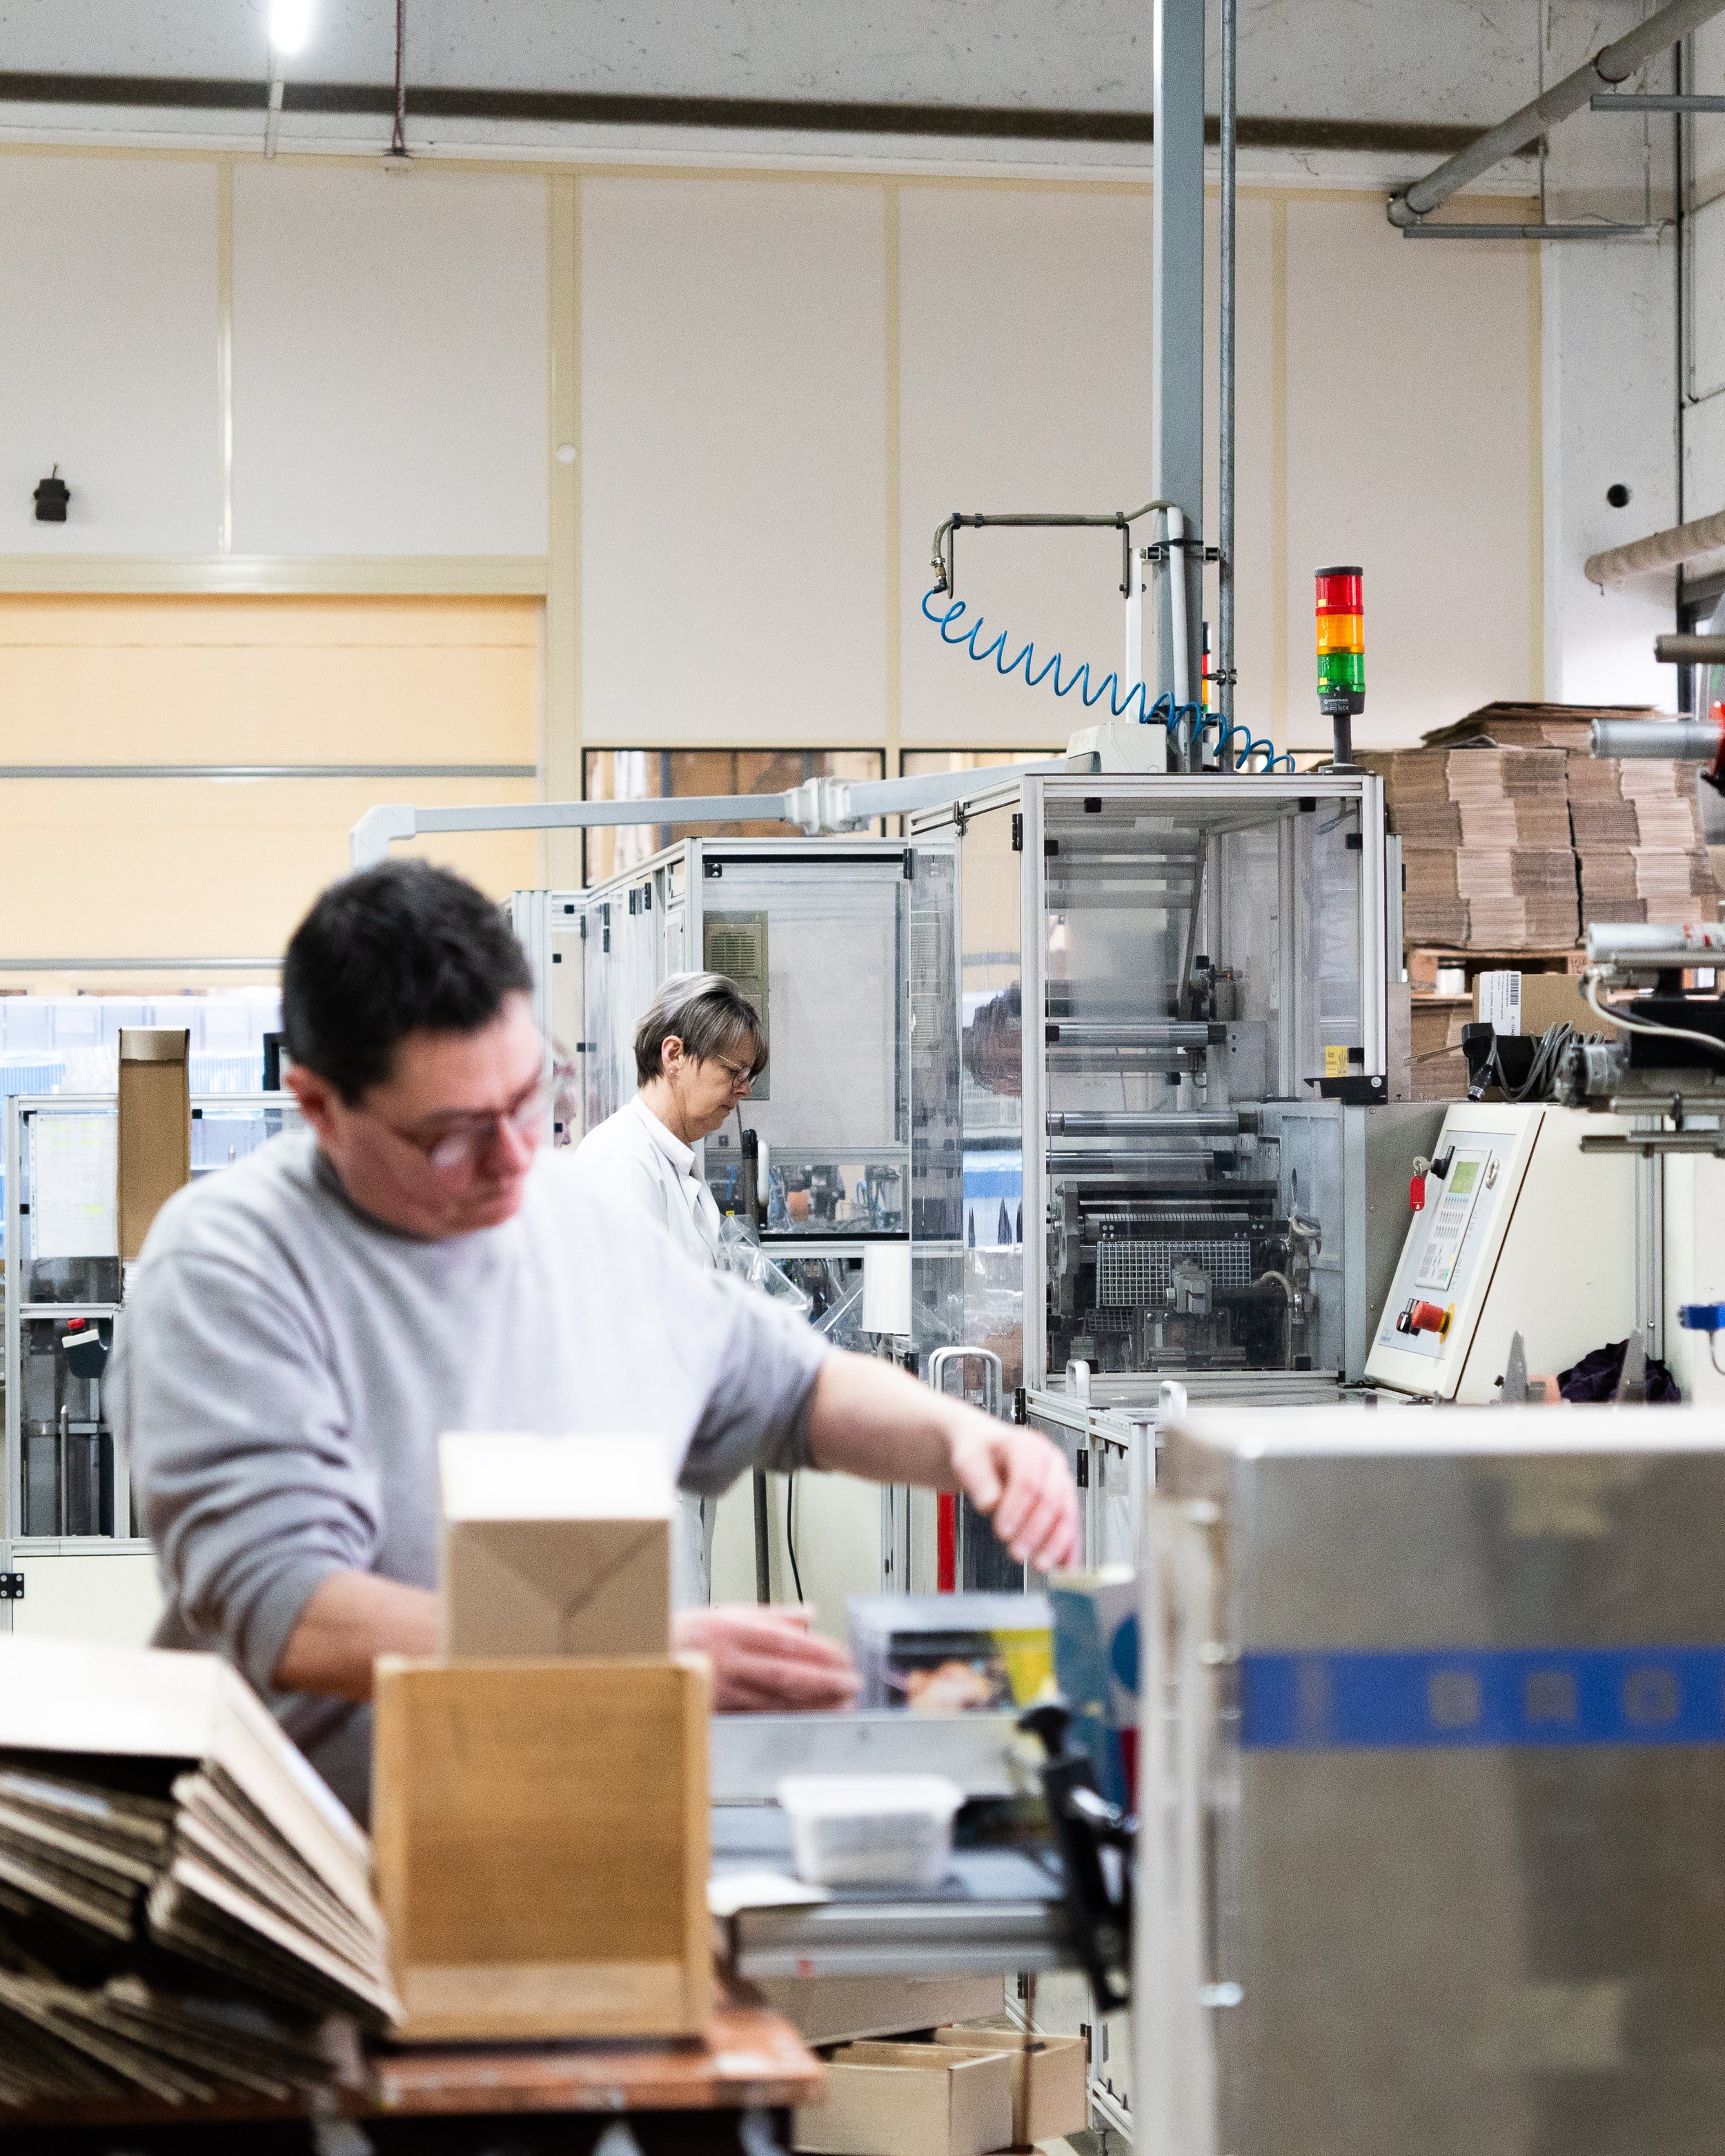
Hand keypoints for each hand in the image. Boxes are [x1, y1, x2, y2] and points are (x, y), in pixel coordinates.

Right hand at [672, 1603, 860, 1712]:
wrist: (644, 1658)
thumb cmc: (687, 1633)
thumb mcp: (727, 1612)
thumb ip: (772, 1615)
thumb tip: (809, 1614)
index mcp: (731, 1630)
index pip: (783, 1641)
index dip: (817, 1651)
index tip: (843, 1657)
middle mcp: (727, 1660)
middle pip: (783, 1673)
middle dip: (823, 1681)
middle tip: (852, 1684)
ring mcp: (721, 1689)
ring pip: (774, 1700)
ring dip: (811, 1705)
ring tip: (841, 1706)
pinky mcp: (716, 1712)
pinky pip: (757, 1717)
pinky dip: (786, 1720)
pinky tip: (807, 1721)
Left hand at [946, 1415, 1080, 1572]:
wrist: (985, 1449)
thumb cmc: (978, 1451)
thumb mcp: (967, 1459)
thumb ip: (978, 1479)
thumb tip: (991, 1504)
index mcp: (1026, 1445)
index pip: (1027, 1480)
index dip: (1016, 1509)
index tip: (1002, 1531)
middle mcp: (1049, 1461)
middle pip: (1051, 1499)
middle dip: (1035, 1531)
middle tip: (1017, 1552)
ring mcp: (1060, 1479)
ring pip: (1066, 1513)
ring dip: (1055, 1543)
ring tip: (1039, 1564)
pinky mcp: (1063, 1498)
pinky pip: (1071, 1524)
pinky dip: (1069, 1546)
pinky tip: (1065, 1565)